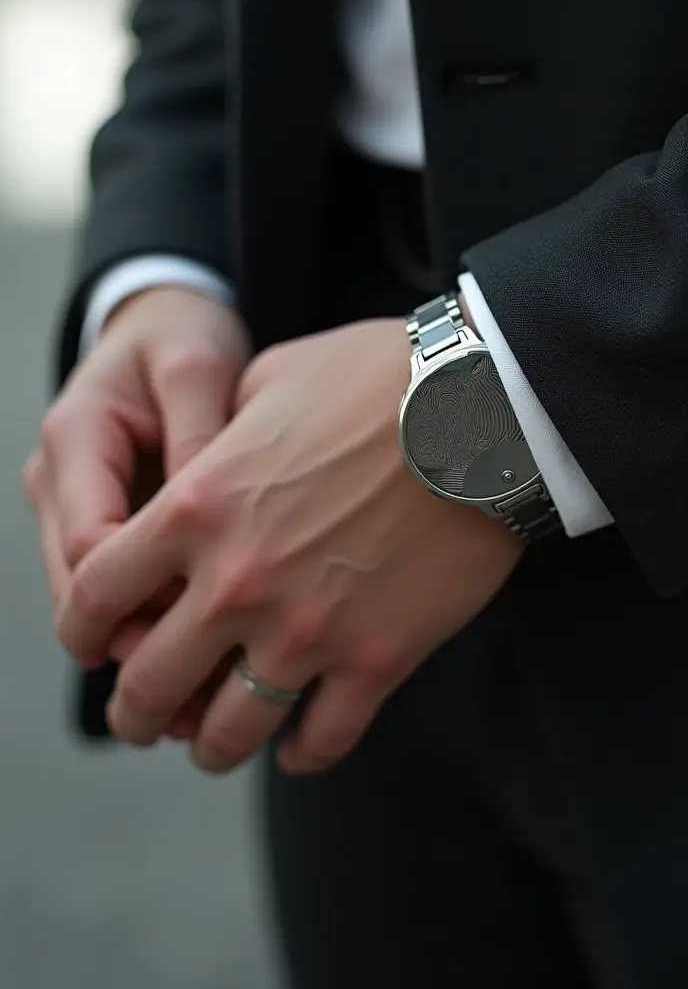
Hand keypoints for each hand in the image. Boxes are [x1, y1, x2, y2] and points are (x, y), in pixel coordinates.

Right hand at [24, 286, 250, 690]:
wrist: (166, 329)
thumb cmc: (182, 341)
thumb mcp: (196, 368)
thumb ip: (199, 438)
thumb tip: (209, 521)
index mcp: (75, 439)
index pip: (90, 546)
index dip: (139, 601)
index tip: (206, 629)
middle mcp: (63, 484)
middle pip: (80, 595)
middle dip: (136, 648)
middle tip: (202, 702)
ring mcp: (78, 510)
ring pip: (95, 608)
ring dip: (146, 653)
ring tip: (208, 709)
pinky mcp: (106, 526)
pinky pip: (119, 596)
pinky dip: (157, 632)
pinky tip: (208, 671)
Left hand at [56, 318, 522, 773]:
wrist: (484, 407)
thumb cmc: (375, 377)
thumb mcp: (267, 379)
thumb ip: (215, 431)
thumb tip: (201, 463)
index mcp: (197, 507)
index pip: (95, 594)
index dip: (81, 629)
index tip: (95, 642)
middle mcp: (239, 581)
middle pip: (148, 685)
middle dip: (134, 713)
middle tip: (142, 718)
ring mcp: (309, 629)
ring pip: (230, 733)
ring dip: (211, 747)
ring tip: (213, 745)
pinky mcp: (379, 659)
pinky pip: (323, 740)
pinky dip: (303, 753)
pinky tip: (299, 744)